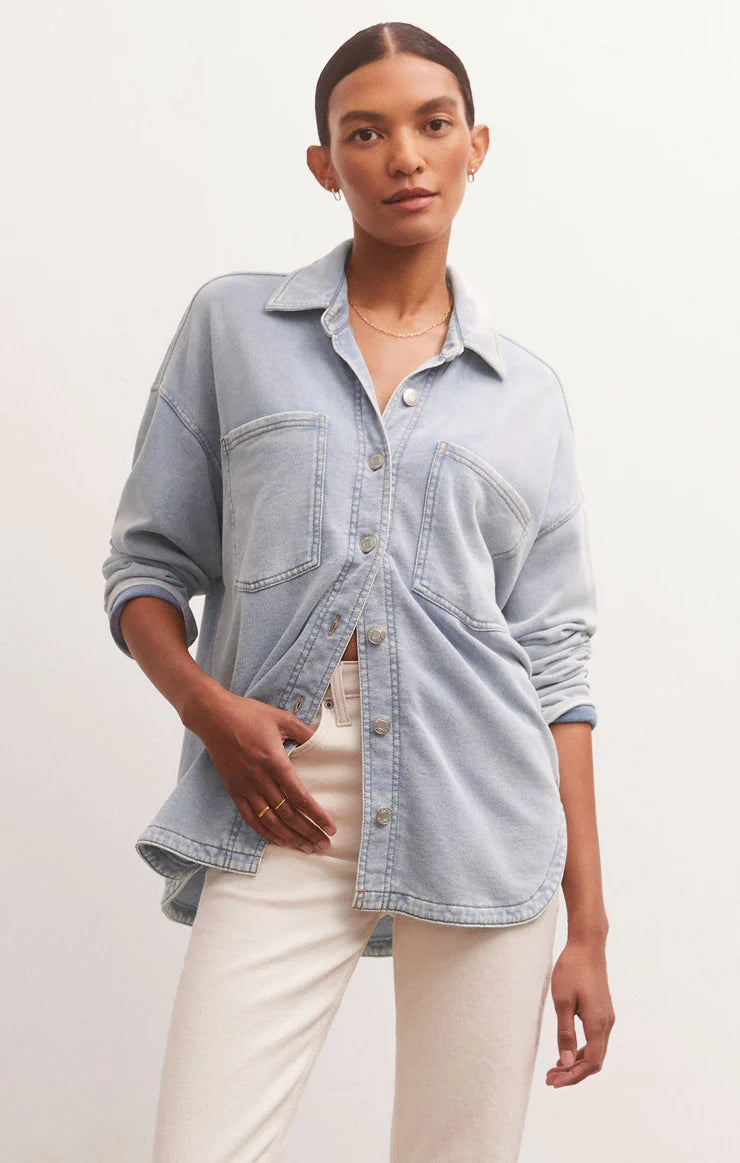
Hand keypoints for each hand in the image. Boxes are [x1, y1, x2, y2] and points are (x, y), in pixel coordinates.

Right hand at [185, 685, 337, 854]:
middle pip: (288, 814)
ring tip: (307, 847)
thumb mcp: (281, 717)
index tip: (331, 827)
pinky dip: (267, 833)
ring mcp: (245, 787)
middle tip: (325, 844)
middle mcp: (260, 779)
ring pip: (271, 821)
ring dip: (291, 837)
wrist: (213, 717)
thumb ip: (304, 731)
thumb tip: (323, 739)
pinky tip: (280, 841)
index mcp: (274, 761)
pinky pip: (252, 818)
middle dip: (309, 832)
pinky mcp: (234, 791)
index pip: (299, 796)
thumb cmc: (248, 714)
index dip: (316, 815)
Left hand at [546, 936, 614, 1086]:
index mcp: (598, 1023)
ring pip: (595, 1051)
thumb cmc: (572, 969)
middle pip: (595, 1060)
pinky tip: (566, 1052)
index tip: (555, 1082)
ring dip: (577, 1063)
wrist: (587, 945)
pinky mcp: (602, 1011)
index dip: (574, 1077)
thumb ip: (565, 1034)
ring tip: (555, 1068)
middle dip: (573, 1073)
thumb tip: (568, 1063)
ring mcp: (606, 1017)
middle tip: (550, 1079)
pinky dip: (581, 1050)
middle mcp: (607, 1023)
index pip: (592, 1063)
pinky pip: (595, 1039)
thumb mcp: (562, 1002)